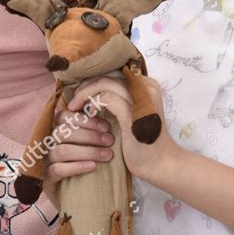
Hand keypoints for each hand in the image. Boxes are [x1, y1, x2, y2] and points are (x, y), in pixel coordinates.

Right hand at [43, 107, 113, 207]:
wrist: (80, 198)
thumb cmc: (90, 165)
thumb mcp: (92, 145)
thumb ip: (95, 130)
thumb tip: (112, 114)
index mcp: (58, 131)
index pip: (64, 116)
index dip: (85, 119)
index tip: (107, 127)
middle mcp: (48, 145)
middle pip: (62, 132)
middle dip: (90, 135)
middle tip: (110, 142)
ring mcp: (45, 162)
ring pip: (61, 151)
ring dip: (87, 151)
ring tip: (107, 155)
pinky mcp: (46, 180)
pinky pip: (57, 170)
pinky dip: (76, 167)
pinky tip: (92, 167)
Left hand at [66, 74, 181, 180]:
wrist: (159, 163)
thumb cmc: (144, 140)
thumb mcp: (135, 113)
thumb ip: (122, 98)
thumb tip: (94, 89)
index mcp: (147, 85)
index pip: (116, 72)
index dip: (97, 79)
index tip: (83, 91)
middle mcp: (146, 87)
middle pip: (109, 74)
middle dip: (87, 84)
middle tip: (75, 98)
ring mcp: (140, 98)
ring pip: (104, 83)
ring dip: (84, 93)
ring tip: (74, 105)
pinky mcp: (131, 113)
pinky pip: (104, 98)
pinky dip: (90, 103)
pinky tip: (85, 112)